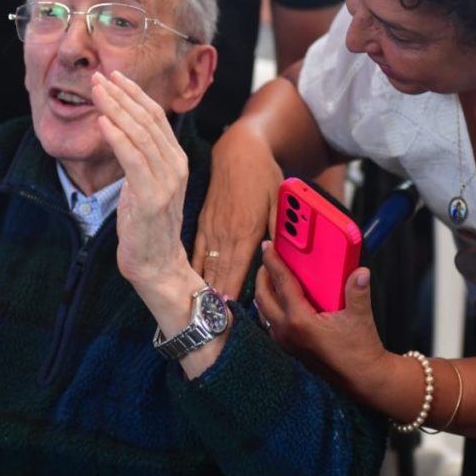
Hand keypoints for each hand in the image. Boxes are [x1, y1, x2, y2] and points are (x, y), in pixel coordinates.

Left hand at [92, 71, 194, 302]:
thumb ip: (139, 159)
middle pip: (147, 120)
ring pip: (140, 134)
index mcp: (176, 160)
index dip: (134, 94)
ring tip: (96, 91)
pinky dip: (117, 138)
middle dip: (121, 95)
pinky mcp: (151, 198)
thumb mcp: (144, 184)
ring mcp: (166, 182)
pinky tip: (103, 122)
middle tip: (98, 77)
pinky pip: (133, 161)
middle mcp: (175, 166)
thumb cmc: (146, 227)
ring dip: (116, 109)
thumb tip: (120, 132)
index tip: (112, 77)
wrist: (157, 265)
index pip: (155, 117)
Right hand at [192, 122, 281, 298]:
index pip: (238, 269)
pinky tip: (194, 285)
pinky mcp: (203, 223)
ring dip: (205, 289)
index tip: (229, 314)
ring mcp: (211, 228)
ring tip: (202, 312)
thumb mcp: (278, 201)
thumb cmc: (263, 175)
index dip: (232, 293)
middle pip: (219, 273)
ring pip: (206, 265)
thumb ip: (279, 230)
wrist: (238, 152)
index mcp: (245, 229)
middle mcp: (224, 232)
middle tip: (214, 323)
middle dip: (217, 299)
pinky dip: (196, 270)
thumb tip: (281, 256)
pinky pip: (197, 252)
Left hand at [256, 240, 390, 398]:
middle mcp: (286, 331)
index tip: (267, 246)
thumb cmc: (359, 350)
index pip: (281, 283)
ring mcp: (285, 342)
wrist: (363, 379)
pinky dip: (271, 308)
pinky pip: (271, 323)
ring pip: (264, 311)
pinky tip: (282, 302)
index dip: (273, 262)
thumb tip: (359, 271)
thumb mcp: (360, 316)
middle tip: (268, 260)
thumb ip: (357, 290)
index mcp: (299, 320)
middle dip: (262, 275)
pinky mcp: (290, 348)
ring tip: (272, 278)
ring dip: (264, 293)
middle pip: (263, 296)